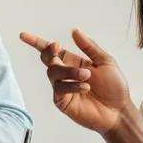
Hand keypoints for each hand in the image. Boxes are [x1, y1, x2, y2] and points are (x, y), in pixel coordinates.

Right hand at [19, 29, 133, 134]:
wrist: (119, 111)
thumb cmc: (115, 87)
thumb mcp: (105, 61)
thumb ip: (89, 46)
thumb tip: (74, 31)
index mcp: (73, 62)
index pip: (51, 51)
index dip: (36, 42)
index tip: (24, 35)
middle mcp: (65, 74)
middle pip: (47, 59)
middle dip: (50, 52)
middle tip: (58, 47)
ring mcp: (62, 88)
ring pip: (53, 72)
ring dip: (69, 71)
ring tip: (87, 77)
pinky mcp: (62, 101)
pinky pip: (59, 89)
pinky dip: (72, 85)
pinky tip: (85, 87)